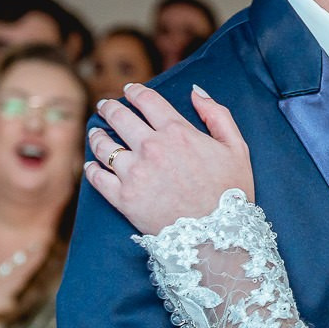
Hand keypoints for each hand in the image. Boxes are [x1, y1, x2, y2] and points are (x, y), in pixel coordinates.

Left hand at [87, 85, 253, 233]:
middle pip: (119, 116)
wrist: (216, 238)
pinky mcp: (122, 198)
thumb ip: (217, 114)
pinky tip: (91, 165)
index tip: (129, 89)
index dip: (135, 91)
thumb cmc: (231, 194)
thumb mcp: (236, 148)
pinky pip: (97, 177)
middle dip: (110, 107)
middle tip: (105, 105)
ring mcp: (134, 173)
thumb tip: (195, 91)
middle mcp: (151, 148)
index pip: (147, 100)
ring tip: (95, 132)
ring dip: (97, 134)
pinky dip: (91, 169)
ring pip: (103, 145)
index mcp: (177, 132)